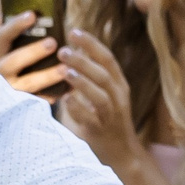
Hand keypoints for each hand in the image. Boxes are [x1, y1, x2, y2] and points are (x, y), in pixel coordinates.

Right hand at [0, 11, 67, 96]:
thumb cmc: (3, 75)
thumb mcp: (2, 58)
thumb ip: (16, 43)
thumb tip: (40, 20)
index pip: (2, 36)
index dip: (16, 25)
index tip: (32, 15)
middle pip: (13, 62)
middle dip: (33, 52)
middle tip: (53, 43)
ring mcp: (6, 94)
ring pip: (27, 85)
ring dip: (47, 76)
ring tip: (65, 69)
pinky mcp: (17, 109)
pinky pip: (36, 102)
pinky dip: (53, 95)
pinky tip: (68, 89)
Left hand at [58, 29, 146, 174]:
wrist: (122, 153)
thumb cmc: (107, 119)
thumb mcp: (104, 93)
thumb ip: (91, 75)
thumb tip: (72, 52)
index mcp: (119, 84)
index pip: (108, 58)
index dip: (92, 44)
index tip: (74, 31)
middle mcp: (118, 98)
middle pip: (103, 74)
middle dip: (83, 60)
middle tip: (62, 51)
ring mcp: (111, 115)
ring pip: (100, 95)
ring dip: (82, 82)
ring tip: (65, 71)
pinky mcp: (101, 131)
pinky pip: (90, 118)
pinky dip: (77, 108)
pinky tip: (65, 100)